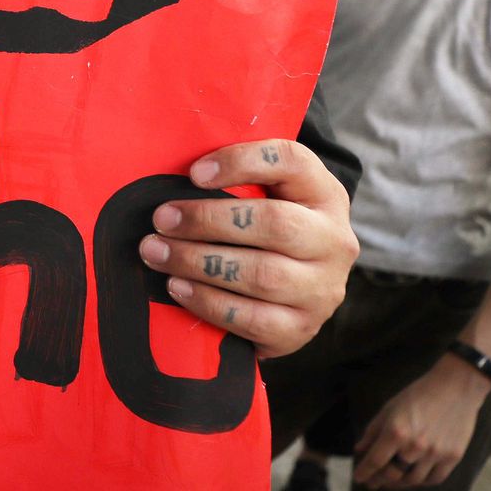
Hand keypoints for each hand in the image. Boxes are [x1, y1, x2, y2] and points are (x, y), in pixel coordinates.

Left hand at [138, 138, 357, 356]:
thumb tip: (171, 168)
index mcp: (324, 194)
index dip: (241, 161)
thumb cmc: (263, 230)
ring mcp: (322, 289)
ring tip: (156, 253)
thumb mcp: (265, 195)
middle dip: (208, 220)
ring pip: (262, 275)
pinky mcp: (301, 328)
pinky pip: (253, 318)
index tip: (194, 173)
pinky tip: (177, 287)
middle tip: (162, 219)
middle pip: (275, 223)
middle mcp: (333, 241)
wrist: (294, 294)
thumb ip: (234, 179)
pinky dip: (208, 301)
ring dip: (198, 262)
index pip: (292, 162)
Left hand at [353, 357, 490, 486]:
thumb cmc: (417, 395)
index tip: (358, 478)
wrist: (455, 389)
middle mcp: (415, 446)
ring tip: (392, 482)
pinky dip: (422, 482)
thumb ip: (373, 432)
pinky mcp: (453, 457)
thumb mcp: (389, 409)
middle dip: (380, 480)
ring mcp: (435, 453)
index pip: (375, 461)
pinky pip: (435, 478)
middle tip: (374, 482)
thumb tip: (360, 450)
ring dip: (400, 483)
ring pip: (413, 480)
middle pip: (393, 474)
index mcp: (395, 432)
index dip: (364, 472)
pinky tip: (414, 478)